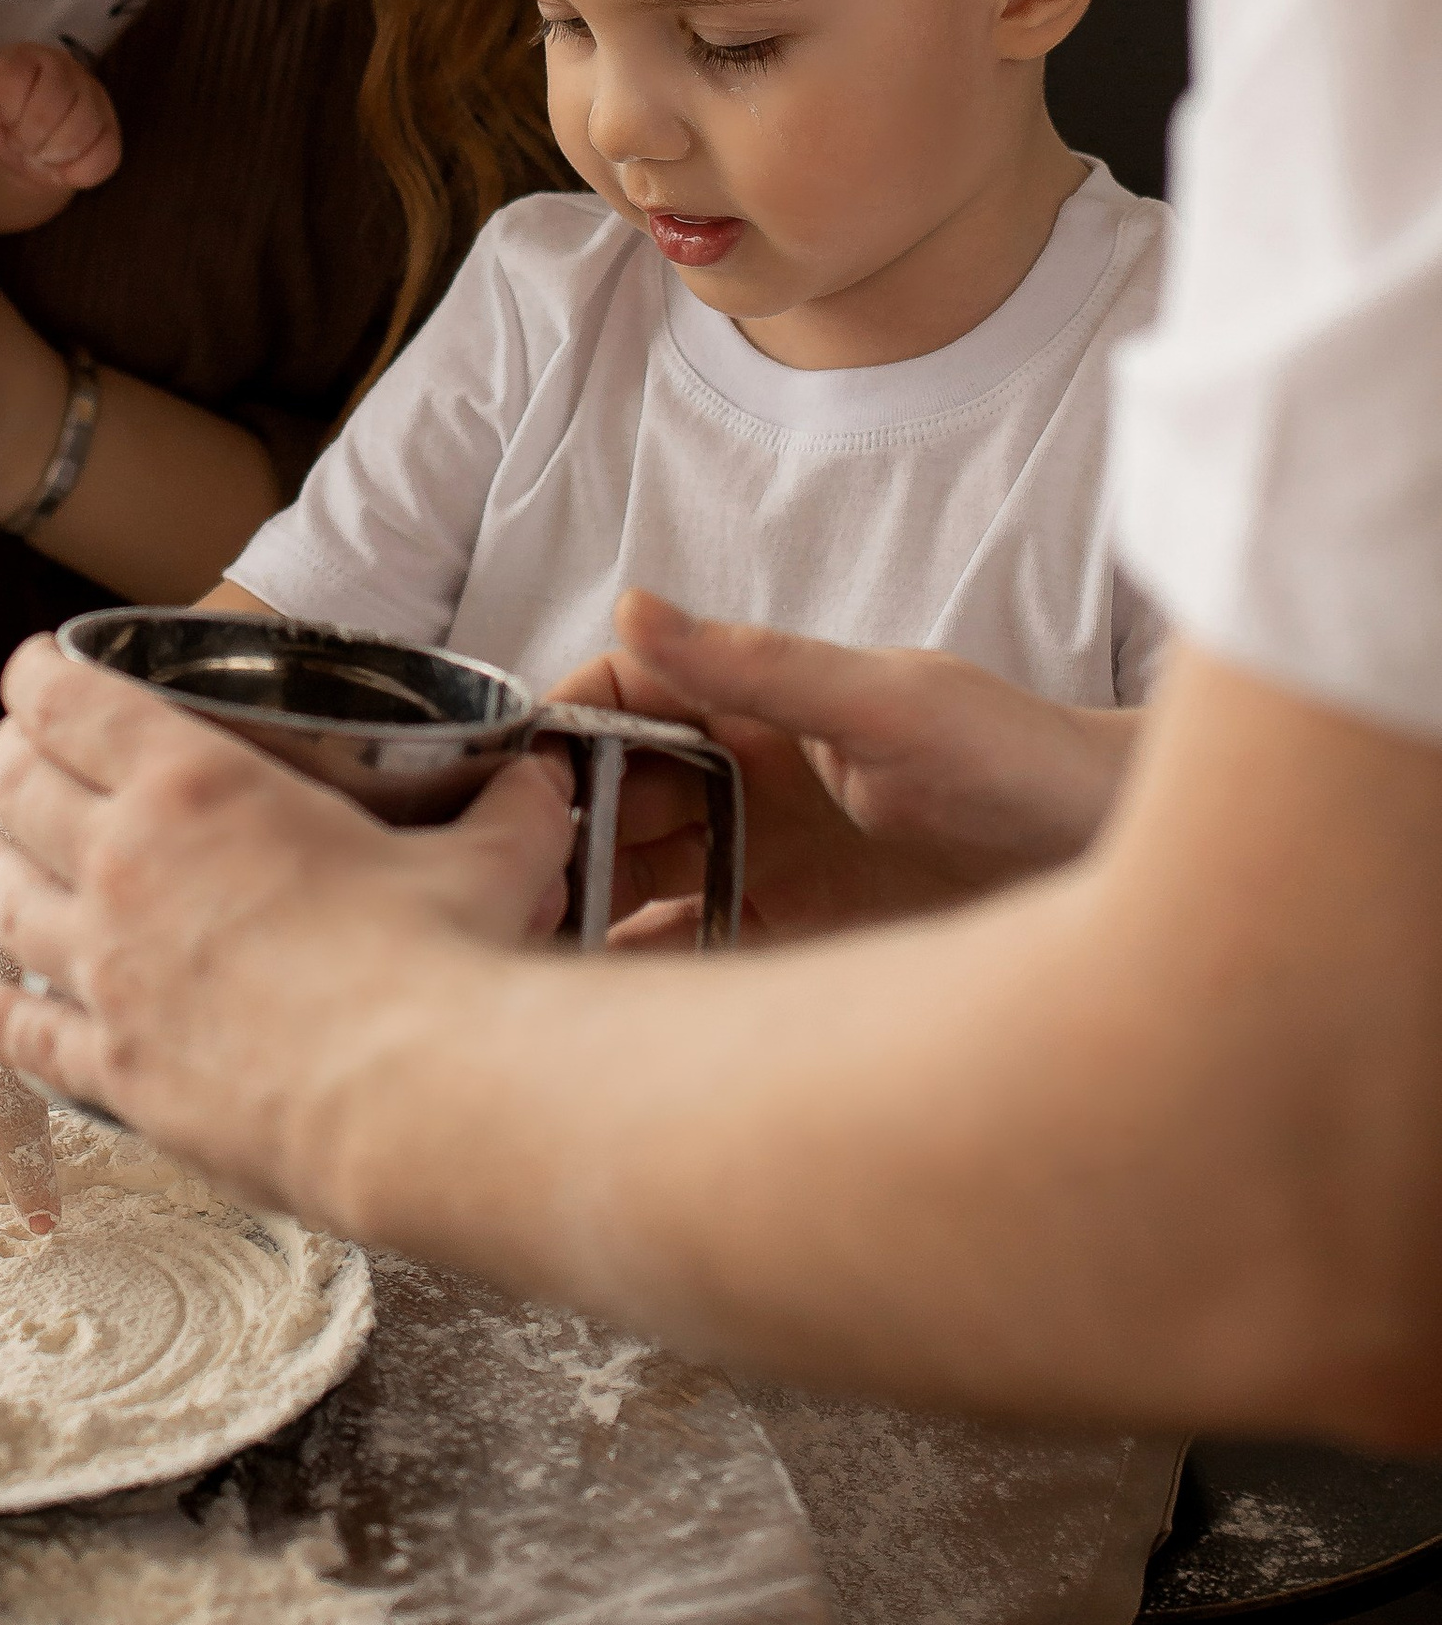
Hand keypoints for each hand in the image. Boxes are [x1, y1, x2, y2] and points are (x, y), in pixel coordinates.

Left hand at [0, 45, 122, 196]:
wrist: (23, 158)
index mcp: (20, 58)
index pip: (15, 75)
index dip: (8, 111)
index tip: (4, 125)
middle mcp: (60, 66)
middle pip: (55, 98)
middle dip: (33, 136)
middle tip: (24, 145)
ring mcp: (91, 93)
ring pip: (84, 124)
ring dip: (56, 154)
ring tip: (43, 155)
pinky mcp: (110, 126)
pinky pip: (104, 154)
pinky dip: (78, 171)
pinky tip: (65, 165)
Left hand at [0, 636, 577, 1221]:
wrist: (412, 1103)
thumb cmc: (445, 965)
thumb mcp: (493, 859)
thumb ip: (512, 811)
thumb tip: (548, 778)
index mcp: (197, 785)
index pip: (74, 701)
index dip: (40, 677)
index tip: (34, 671)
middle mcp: (126, 863)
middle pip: (23, 788)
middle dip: (13, 760)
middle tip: (18, 755)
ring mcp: (106, 969)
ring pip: (7, 896)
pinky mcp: (114, 1065)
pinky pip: (21, 1028)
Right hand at [548, 589, 1139, 945]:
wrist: (1124, 864)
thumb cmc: (1024, 758)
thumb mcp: (891, 702)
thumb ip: (763, 666)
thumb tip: (634, 606)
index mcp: (757, 703)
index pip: (622, 697)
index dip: (558, 731)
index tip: (506, 783)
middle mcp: (747, 778)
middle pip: (613, 797)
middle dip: (553, 833)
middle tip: (500, 892)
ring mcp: (765, 860)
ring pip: (639, 878)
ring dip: (585, 908)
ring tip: (532, 960)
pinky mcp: (794, 941)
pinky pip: (693, 954)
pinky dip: (643, 978)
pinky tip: (604, 1019)